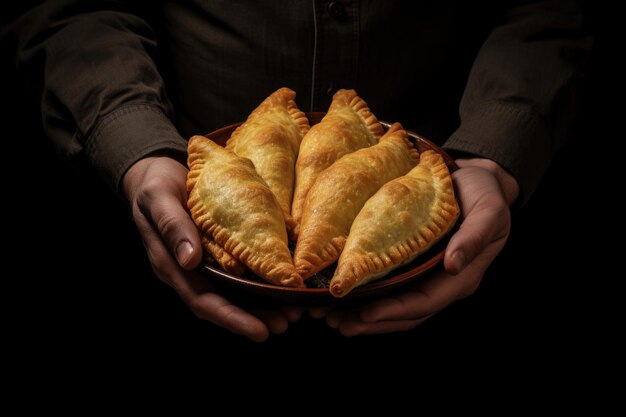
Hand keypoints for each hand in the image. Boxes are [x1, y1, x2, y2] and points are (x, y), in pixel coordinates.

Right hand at [122, 155, 301, 341]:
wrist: (156, 171)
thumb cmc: (154, 184)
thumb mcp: (159, 198)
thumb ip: (172, 226)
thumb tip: (190, 260)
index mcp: (172, 265)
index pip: (203, 302)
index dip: (232, 319)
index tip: (260, 331)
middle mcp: (189, 271)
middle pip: (224, 304)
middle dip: (255, 317)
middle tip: (287, 322)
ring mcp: (204, 263)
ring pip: (235, 292)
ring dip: (263, 304)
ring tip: (292, 311)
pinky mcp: (218, 250)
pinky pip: (240, 272)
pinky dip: (261, 280)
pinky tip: (282, 282)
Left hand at [310, 157, 519, 335]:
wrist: (477, 180)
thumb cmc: (485, 194)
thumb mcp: (489, 211)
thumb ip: (474, 237)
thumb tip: (454, 265)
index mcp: (462, 277)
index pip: (424, 303)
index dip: (393, 311)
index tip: (364, 314)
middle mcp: (441, 283)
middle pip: (403, 314)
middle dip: (369, 322)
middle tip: (334, 322)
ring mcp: (425, 275)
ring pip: (392, 305)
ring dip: (361, 315)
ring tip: (328, 316)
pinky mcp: (411, 263)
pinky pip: (388, 286)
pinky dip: (364, 294)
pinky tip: (340, 293)